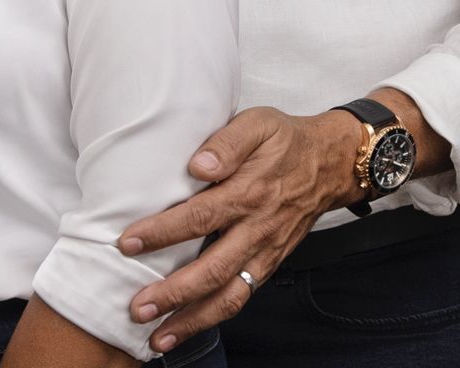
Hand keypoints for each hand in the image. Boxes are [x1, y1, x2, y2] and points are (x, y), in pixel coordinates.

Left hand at [115, 106, 363, 353]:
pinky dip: (213, 317)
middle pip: (213, 270)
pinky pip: (242, 297)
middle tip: (137, 307)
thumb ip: (227, 142)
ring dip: (192, 319)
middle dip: (173, 294)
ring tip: (158, 337)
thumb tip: (198, 166)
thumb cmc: (287, 141)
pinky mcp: (269, 265)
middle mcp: (257, 229)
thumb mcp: (259, 123)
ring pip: (230, 296)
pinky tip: (187, 326)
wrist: (331, 164)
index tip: (128, 243)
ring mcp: (265, 252)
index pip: (200, 217)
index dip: (163, 232)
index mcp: (250, 193)